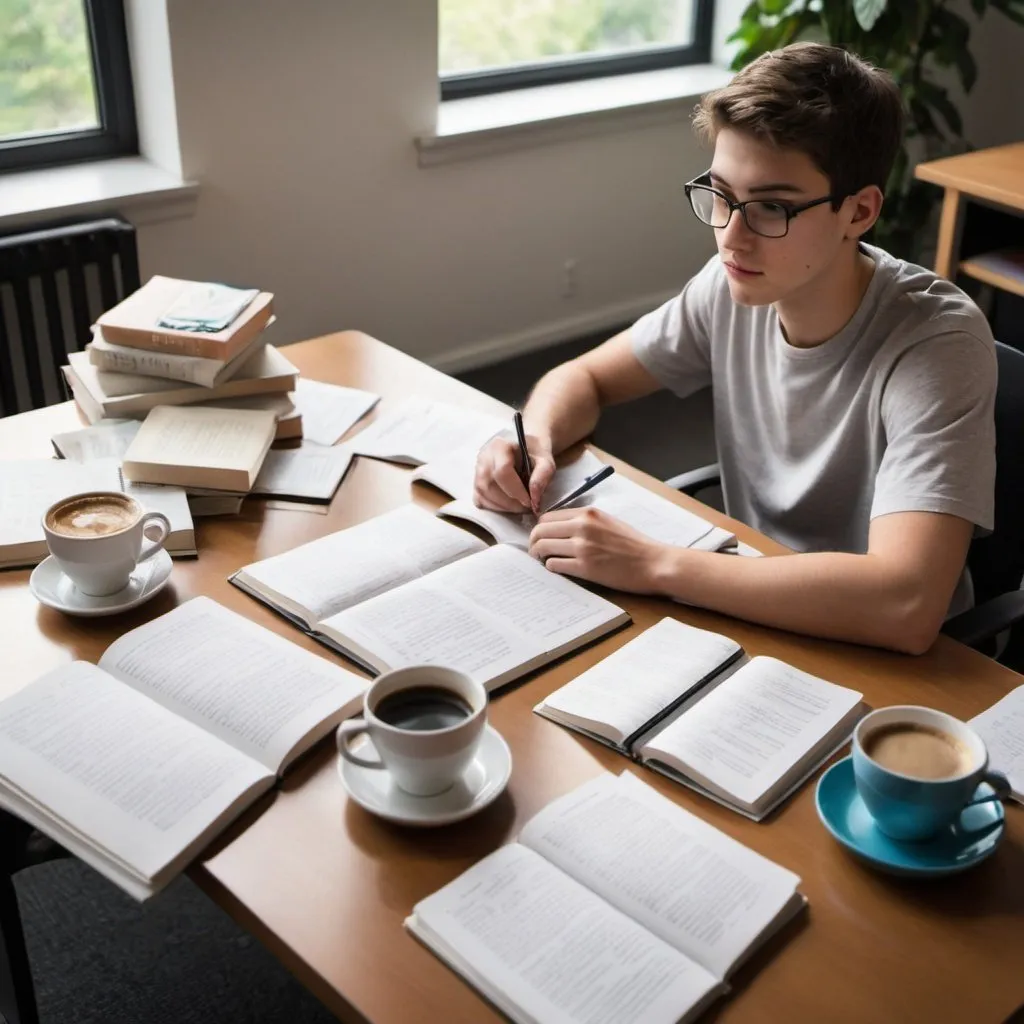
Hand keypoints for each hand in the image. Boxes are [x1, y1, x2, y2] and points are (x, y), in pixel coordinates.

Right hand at [474, 433, 555, 512]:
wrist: (526, 447)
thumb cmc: (535, 453)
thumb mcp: (546, 461)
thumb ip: (542, 477)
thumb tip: (534, 499)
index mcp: (500, 446)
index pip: (502, 471)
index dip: (516, 491)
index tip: (529, 501)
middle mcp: (484, 456)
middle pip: (490, 485)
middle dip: (509, 503)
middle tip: (526, 507)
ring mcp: (477, 469)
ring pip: (483, 494)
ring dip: (502, 507)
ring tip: (519, 506)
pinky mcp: (476, 480)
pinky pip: (479, 499)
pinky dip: (493, 507)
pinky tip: (507, 505)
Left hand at [529, 506, 666, 591]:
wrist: (653, 562)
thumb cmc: (633, 545)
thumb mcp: (608, 522)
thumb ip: (584, 521)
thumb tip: (559, 528)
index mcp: (588, 513)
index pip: (548, 517)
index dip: (540, 528)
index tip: (541, 536)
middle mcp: (582, 526)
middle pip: (540, 530)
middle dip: (534, 541)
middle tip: (536, 551)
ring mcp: (582, 547)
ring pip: (543, 547)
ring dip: (539, 555)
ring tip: (543, 560)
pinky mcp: (584, 567)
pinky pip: (554, 565)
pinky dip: (551, 567)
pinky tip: (558, 568)